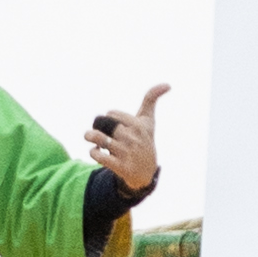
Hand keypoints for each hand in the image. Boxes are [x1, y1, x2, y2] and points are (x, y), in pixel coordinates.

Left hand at [87, 82, 169, 202]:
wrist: (146, 172)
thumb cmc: (144, 140)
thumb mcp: (148, 121)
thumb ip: (152, 99)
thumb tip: (168, 84)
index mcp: (138, 125)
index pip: (112, 114)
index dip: (108, 117)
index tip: (114, 124)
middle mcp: (133, 139)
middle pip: (105, 124)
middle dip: (97, 125)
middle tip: (96, 130)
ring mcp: (126, 154)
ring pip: (100, 139)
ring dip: (90, 136)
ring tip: (89, 137)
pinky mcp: (120, 167)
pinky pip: (99, 156)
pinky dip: (93, 152)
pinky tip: (96, 151)